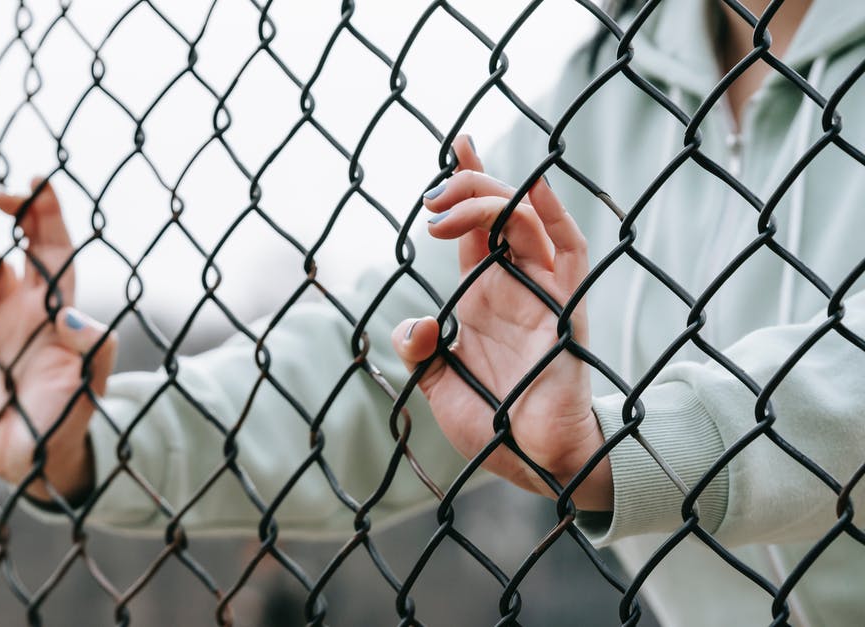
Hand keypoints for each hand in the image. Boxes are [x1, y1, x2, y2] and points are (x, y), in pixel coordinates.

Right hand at [0, 177, 115, 502]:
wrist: (33, 455)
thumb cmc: (68, 419)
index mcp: (63, 307)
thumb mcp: (89, 385)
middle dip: (17, 212)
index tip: (38, 181)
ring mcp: (4, 317)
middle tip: (1, 198)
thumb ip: (90, 350)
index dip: (50, 211)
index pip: (58, 247)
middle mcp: (35, 304)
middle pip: (26, 241)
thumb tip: (72, 317)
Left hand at [390, 137, 610, 509]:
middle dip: (467, 187)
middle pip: (499, 213)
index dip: (462, 186)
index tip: (453, 144)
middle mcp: (514, 285)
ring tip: (447, 205)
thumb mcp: (438, 385)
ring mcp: (542, 292)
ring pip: (526, 222)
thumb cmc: (493, 424)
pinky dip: (552, 217)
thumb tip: (411, 326)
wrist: (536, 463)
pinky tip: (533, 188)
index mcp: (483, 295)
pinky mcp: (566, 309)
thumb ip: (419, 352)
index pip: (475, 227)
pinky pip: (569, 252)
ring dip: (489, 202)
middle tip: (431, 193)